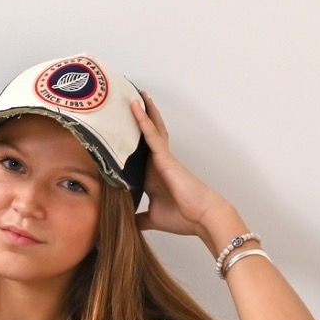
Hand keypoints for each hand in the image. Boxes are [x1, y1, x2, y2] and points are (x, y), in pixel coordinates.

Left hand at [130, 92, 234, 241]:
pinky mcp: (165, 157)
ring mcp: (162, 158)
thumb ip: (139, 218)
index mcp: (153, 176)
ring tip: (134, 95)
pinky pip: (151, 135)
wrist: (202, 217)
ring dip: (143, 112)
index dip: (129, 142)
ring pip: (150, 129)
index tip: (117, 131)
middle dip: (139, 120)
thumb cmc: (184, 216)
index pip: (137, 155)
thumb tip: (126, 224)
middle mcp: (157, 164)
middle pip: (146, 136)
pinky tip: (135, 107)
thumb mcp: (152, 219)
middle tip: (128, 102)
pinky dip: (142, 120)